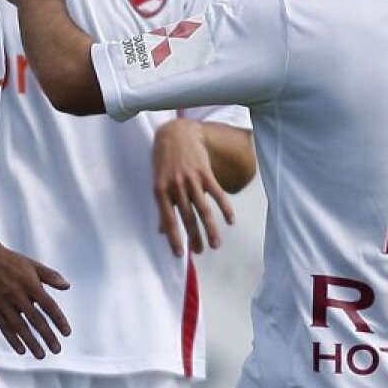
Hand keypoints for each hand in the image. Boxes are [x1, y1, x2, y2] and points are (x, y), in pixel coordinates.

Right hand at [0, 230, 70, 357]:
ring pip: (19, 327)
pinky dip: (13, 340)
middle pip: (35, 319)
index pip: (48, 305)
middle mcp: (16, 294)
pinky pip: (4, 327)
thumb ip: (50, 276)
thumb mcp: (32, 264)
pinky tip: (21, 349)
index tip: (67, 333)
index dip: (59, 320)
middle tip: (57, 349)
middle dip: (47, 336)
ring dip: (31, 342)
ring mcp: (3, 302)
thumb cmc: (10, 261)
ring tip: (41, 354)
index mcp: (29, 283)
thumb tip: (67, 286)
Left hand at [152, 119, 235, 256]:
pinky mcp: (205, 172)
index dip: (174, 238)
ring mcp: (191, 179)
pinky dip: (225, 208)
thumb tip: (160, 231)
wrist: (175, 133)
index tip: (179, 255)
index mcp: (161, 191)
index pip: (168, 219)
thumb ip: (161, 207)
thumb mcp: (157, 182)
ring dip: (211, 229)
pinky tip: (230, 221)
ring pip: (203, 209)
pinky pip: (217, 193)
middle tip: (201, 252)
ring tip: (216, 244)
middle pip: (188, 217)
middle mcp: (176, 187)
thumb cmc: (164, 160)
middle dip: (195, 237)